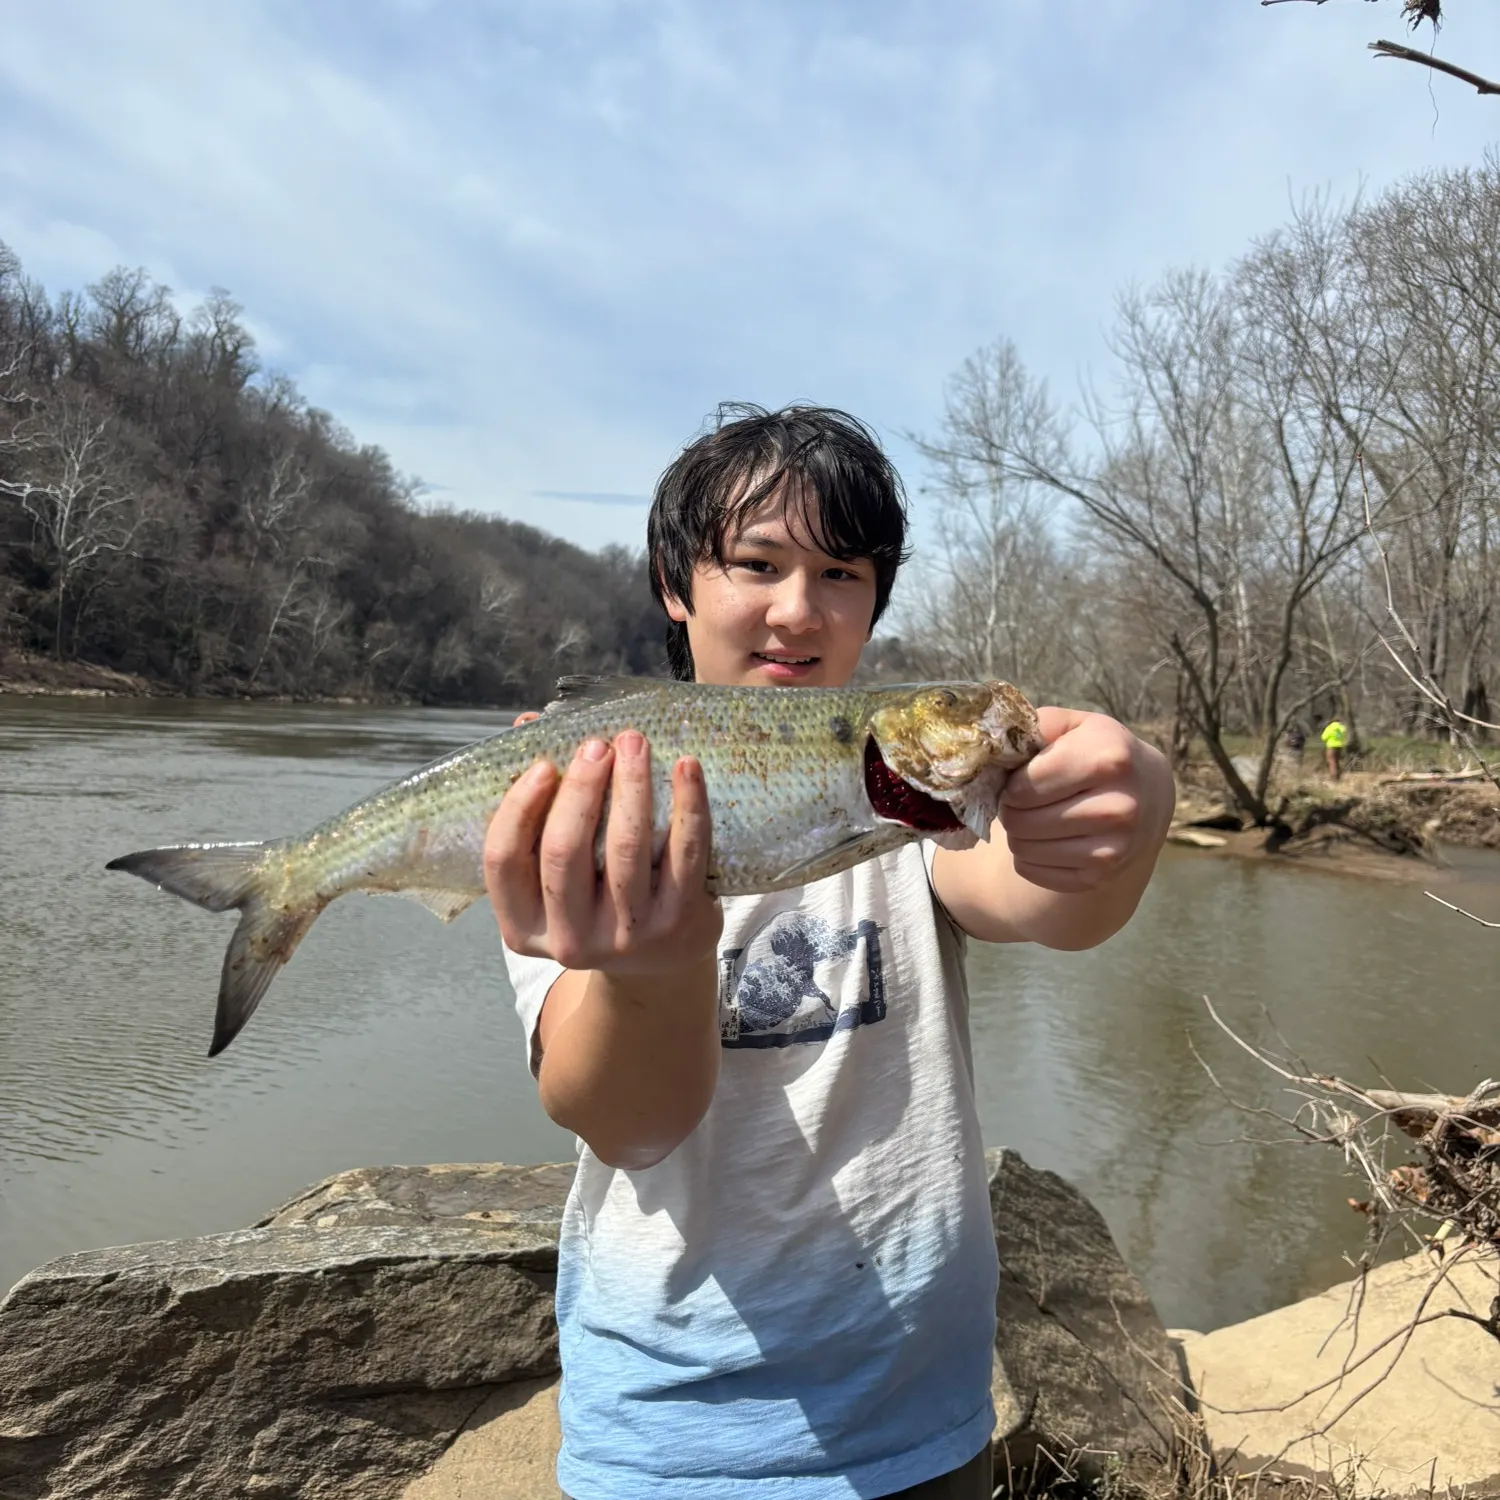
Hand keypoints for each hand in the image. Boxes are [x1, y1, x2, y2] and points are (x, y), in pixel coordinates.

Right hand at [483, 730, 722, 974]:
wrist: (661, 959)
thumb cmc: (596, 898)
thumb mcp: (557, 872)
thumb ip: (537, 806)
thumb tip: (529, 725)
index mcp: (523, 925)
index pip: (503, 860)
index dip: (519, 806)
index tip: (544, 764)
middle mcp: (569, 939)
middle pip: (563, 851)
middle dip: (580, 788)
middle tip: (597, 745)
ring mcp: (626, 935)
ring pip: (624, 847)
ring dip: (631, 784)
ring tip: (635, 742)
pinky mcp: (677, 922)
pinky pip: (684, 853)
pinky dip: (688, 804)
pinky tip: (687, 767)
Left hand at [998, 707, 1173, 895]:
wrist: (1148, 796)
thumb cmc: (1099, 753)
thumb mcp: (1075, 726)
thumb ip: (1035, 727)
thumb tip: (996, 750)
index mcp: (1108, 759)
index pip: (1025, 786)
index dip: (1011, 783)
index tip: (1020, 778)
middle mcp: (1117, 806)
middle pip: (1021, 819)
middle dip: (1011, 808)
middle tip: (1023, 800)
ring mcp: (1112, 848)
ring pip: (1023, 848)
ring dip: (1018, 833)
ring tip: (1036, 816)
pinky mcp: (1099, 877)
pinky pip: (1032, 871)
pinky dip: (1029, 856)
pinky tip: (1048, 838)